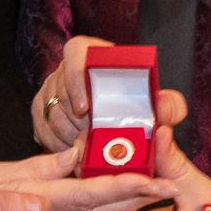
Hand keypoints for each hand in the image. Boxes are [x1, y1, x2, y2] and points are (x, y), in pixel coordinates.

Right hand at [32, 36, 188, 152]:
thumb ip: (169, 104)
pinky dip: (61, 148)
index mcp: (92, 54)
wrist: (121, 117)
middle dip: (80, 124)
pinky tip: (78, 157)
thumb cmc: (139, 105)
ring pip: (53, 118)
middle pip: (63, 94)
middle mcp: (65, 69)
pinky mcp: (40, 113)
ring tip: (92, 154)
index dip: (76, 79)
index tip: (85, 107)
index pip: (76, 54)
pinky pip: (44, 132)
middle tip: (96, 144)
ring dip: (72, 139)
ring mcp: (49, 91)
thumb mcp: (159, 102)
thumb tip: (163, 107)